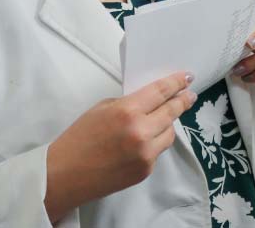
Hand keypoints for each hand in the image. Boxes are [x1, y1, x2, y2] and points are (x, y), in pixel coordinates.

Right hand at [44, 72, 195, 222]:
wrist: (64, 175)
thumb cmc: (78, 139)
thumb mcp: (102, 109)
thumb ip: (129, 103)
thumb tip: (151, 101)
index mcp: (127, 111)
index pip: (161, 92)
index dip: (177, 83)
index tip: (187, 78)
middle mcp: (141, 132)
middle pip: (172, 112)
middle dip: (183, 101)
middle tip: (190, 95)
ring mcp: (146, 154)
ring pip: (169, 133)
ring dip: (167, 124)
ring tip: (161, 119)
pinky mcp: (145, 171)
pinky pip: (157, 151)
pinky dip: (154, 143)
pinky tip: (141, 142)